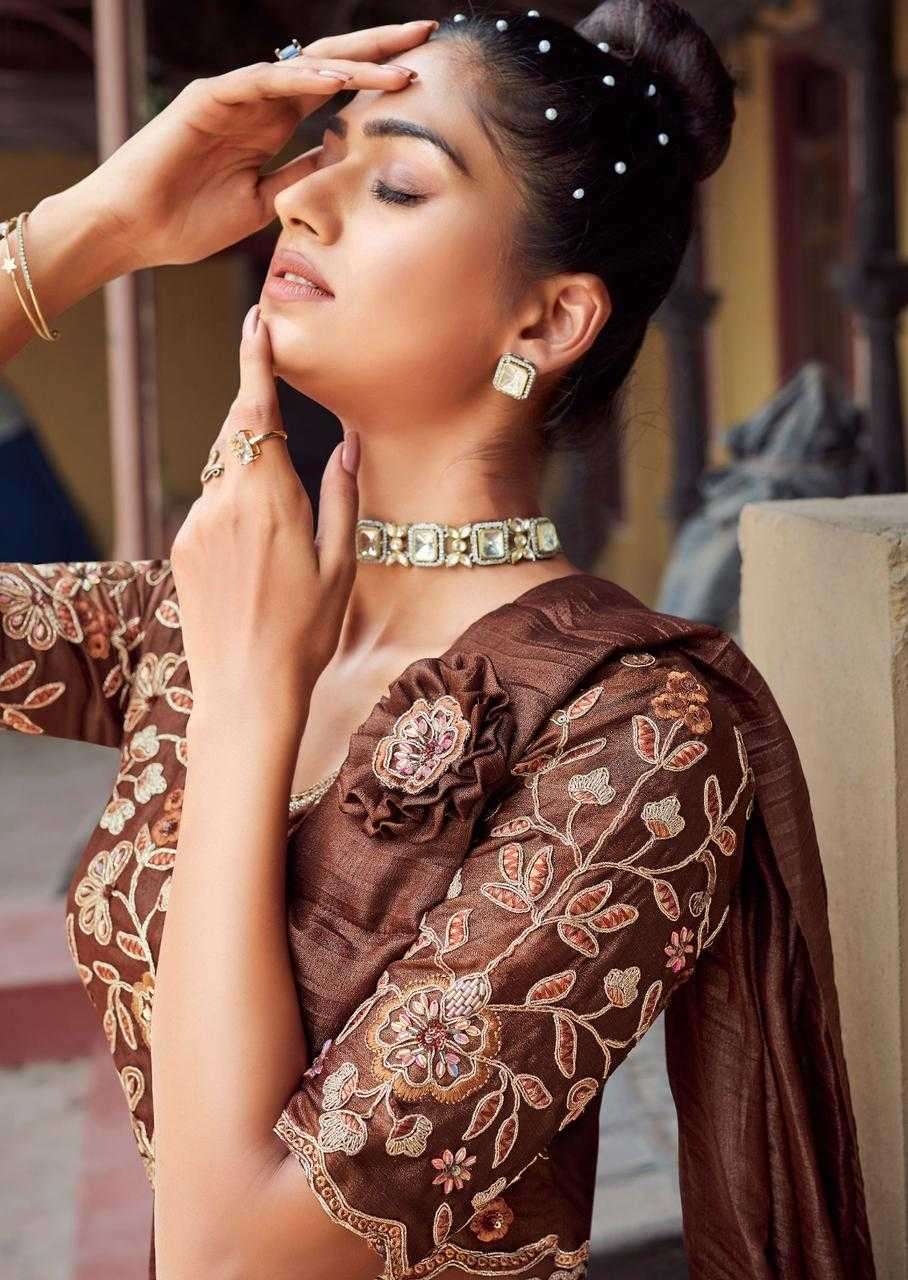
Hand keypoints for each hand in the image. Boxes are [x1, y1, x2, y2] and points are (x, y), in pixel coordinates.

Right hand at [79, 20, 435, 271]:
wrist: (134, 230)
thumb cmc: (189, 221)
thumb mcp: (263, 203)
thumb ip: (298, 175)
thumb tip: (339, 160)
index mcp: (272, 125)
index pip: (334, 91)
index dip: (376, 81)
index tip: (423, 76)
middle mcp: (258, 101)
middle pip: (328, 64)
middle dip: (379, 51)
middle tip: (428, 33)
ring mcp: (234, 95)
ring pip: (302, 67)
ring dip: (353, 65)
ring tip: (400, 64)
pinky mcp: (208, 98)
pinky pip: (261, 80)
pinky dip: (300, 79)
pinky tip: (338, 79)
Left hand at [171, 304, 359, 729]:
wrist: (246, 690)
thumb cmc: (306, 633)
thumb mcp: (341, 565)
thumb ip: (342, 496)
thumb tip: (351, 445)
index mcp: (270, 499)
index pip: (257, 410)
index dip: (255, 360)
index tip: (255, 321)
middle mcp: (224, 501)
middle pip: (235, 431)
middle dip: (253, 408)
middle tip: (273, 395)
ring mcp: (196, 524)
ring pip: (220, 468)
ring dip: (245, 462)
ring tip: (276, 503)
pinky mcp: (180, 547)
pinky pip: (207, 503)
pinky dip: (230, 500)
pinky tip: (253, 545)